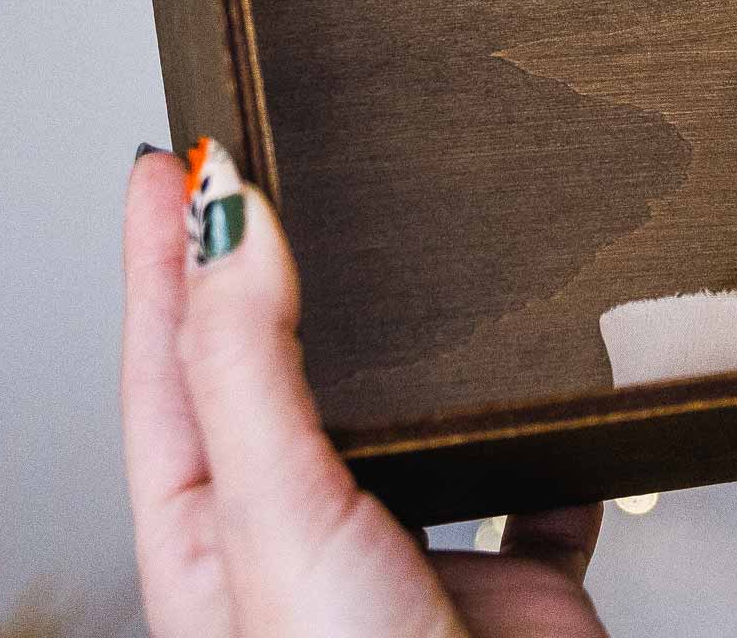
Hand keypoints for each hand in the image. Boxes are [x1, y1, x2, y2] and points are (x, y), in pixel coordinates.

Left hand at [122, 142, 609, 636]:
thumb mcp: (277, 520)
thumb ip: (249, 369)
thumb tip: (228, 225)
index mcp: (215, 537)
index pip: (169, 364)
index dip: (160, 259)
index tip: (169, 160)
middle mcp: (308, 537)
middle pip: (275, 379)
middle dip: (269, 279)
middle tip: (267, 174)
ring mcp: (414, 553)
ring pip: (413, 420)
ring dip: (418, 344)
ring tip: (412, 254)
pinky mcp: (517, 575)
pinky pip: (546, 481)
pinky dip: (567, 434)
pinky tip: (576, 386)